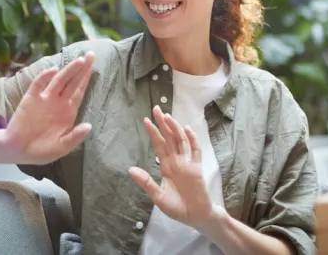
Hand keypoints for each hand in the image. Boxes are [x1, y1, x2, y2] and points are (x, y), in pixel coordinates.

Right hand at [1, 53, 94, 164]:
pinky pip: (38, 85)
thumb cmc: (41, 150)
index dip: (87, 78)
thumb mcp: (61, 148)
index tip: (94, 65)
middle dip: (82, 68)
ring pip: (59, 80)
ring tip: (79, 60)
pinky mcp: (31, 99)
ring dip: (69, 70)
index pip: (80, 91)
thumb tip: (89, 126)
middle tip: (91, 54)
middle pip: (72, 82)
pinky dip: (45, 76)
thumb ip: (74, 137)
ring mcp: (45, 99)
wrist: (16, 150)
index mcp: (68, 111)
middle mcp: (58, 102)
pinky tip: (53, 70)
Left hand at [129, 106, 214, 228]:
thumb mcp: (158, 196)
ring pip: (181, 140)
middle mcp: (176, 160)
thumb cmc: (177, 207)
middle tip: (156, 108)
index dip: (153, 132)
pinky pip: (195, 150)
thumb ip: (146, 182)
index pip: (159, 145)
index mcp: (166, 166)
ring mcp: (187, 162)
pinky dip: (192, 139)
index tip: (146, 120)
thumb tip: (130, 169)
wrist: (195, 217)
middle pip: (169, 138)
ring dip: (175, 128)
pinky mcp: (197, 167)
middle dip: (163, 123)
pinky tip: (187, 129)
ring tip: (168, 117)